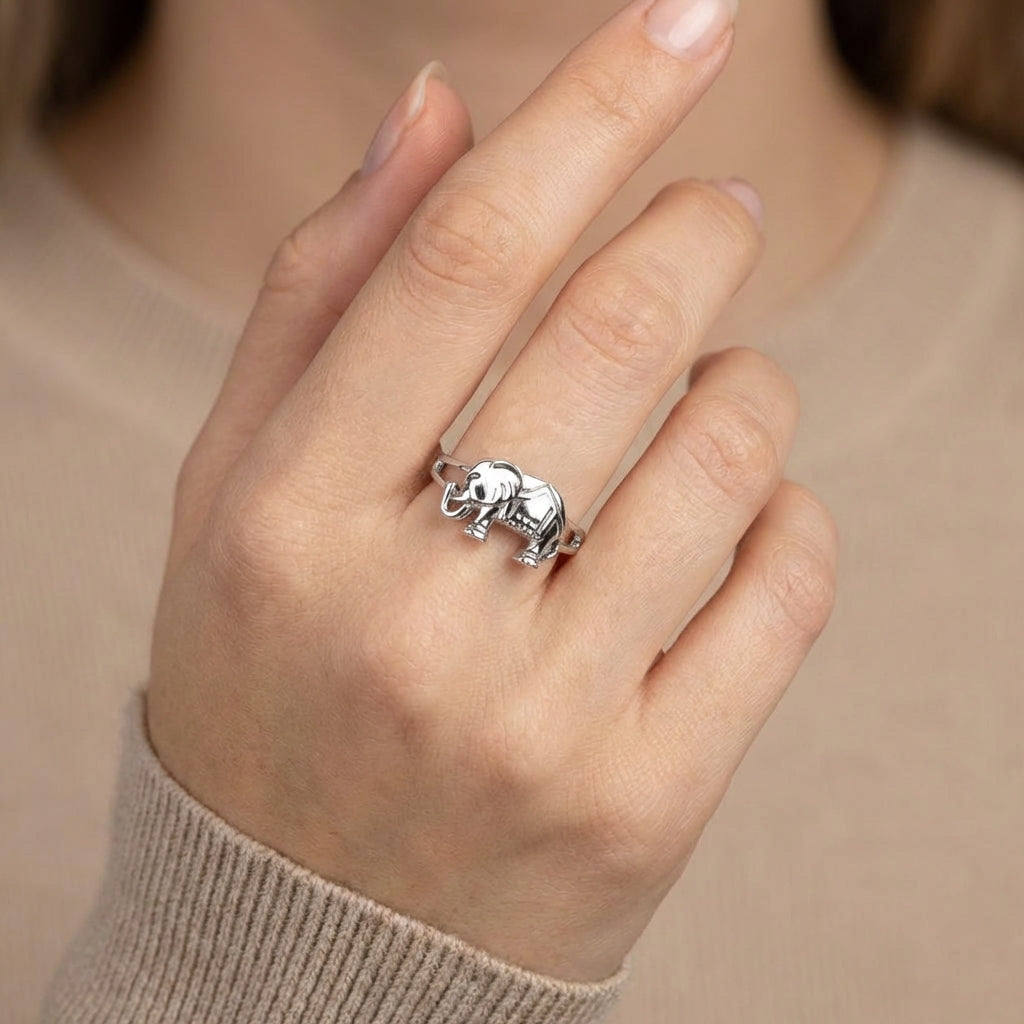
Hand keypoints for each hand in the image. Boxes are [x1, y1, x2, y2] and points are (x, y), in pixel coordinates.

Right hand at [148, 0, 837, 984]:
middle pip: (617, 332)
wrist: (317, 933)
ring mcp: (542, 722)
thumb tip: (440, 108)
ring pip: (732, 452)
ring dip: (745, 384)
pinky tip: (732, 525)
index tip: (685, 16)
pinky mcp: (651, 799)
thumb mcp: (243, 496)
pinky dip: (787, 514)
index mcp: (288, 524)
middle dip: (697, 232)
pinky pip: (787, 583)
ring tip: (703, 401)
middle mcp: (412, 621)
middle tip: (713, 215)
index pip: (464, 258)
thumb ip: (328, 294)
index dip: (589, 109)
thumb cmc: (277, 684)